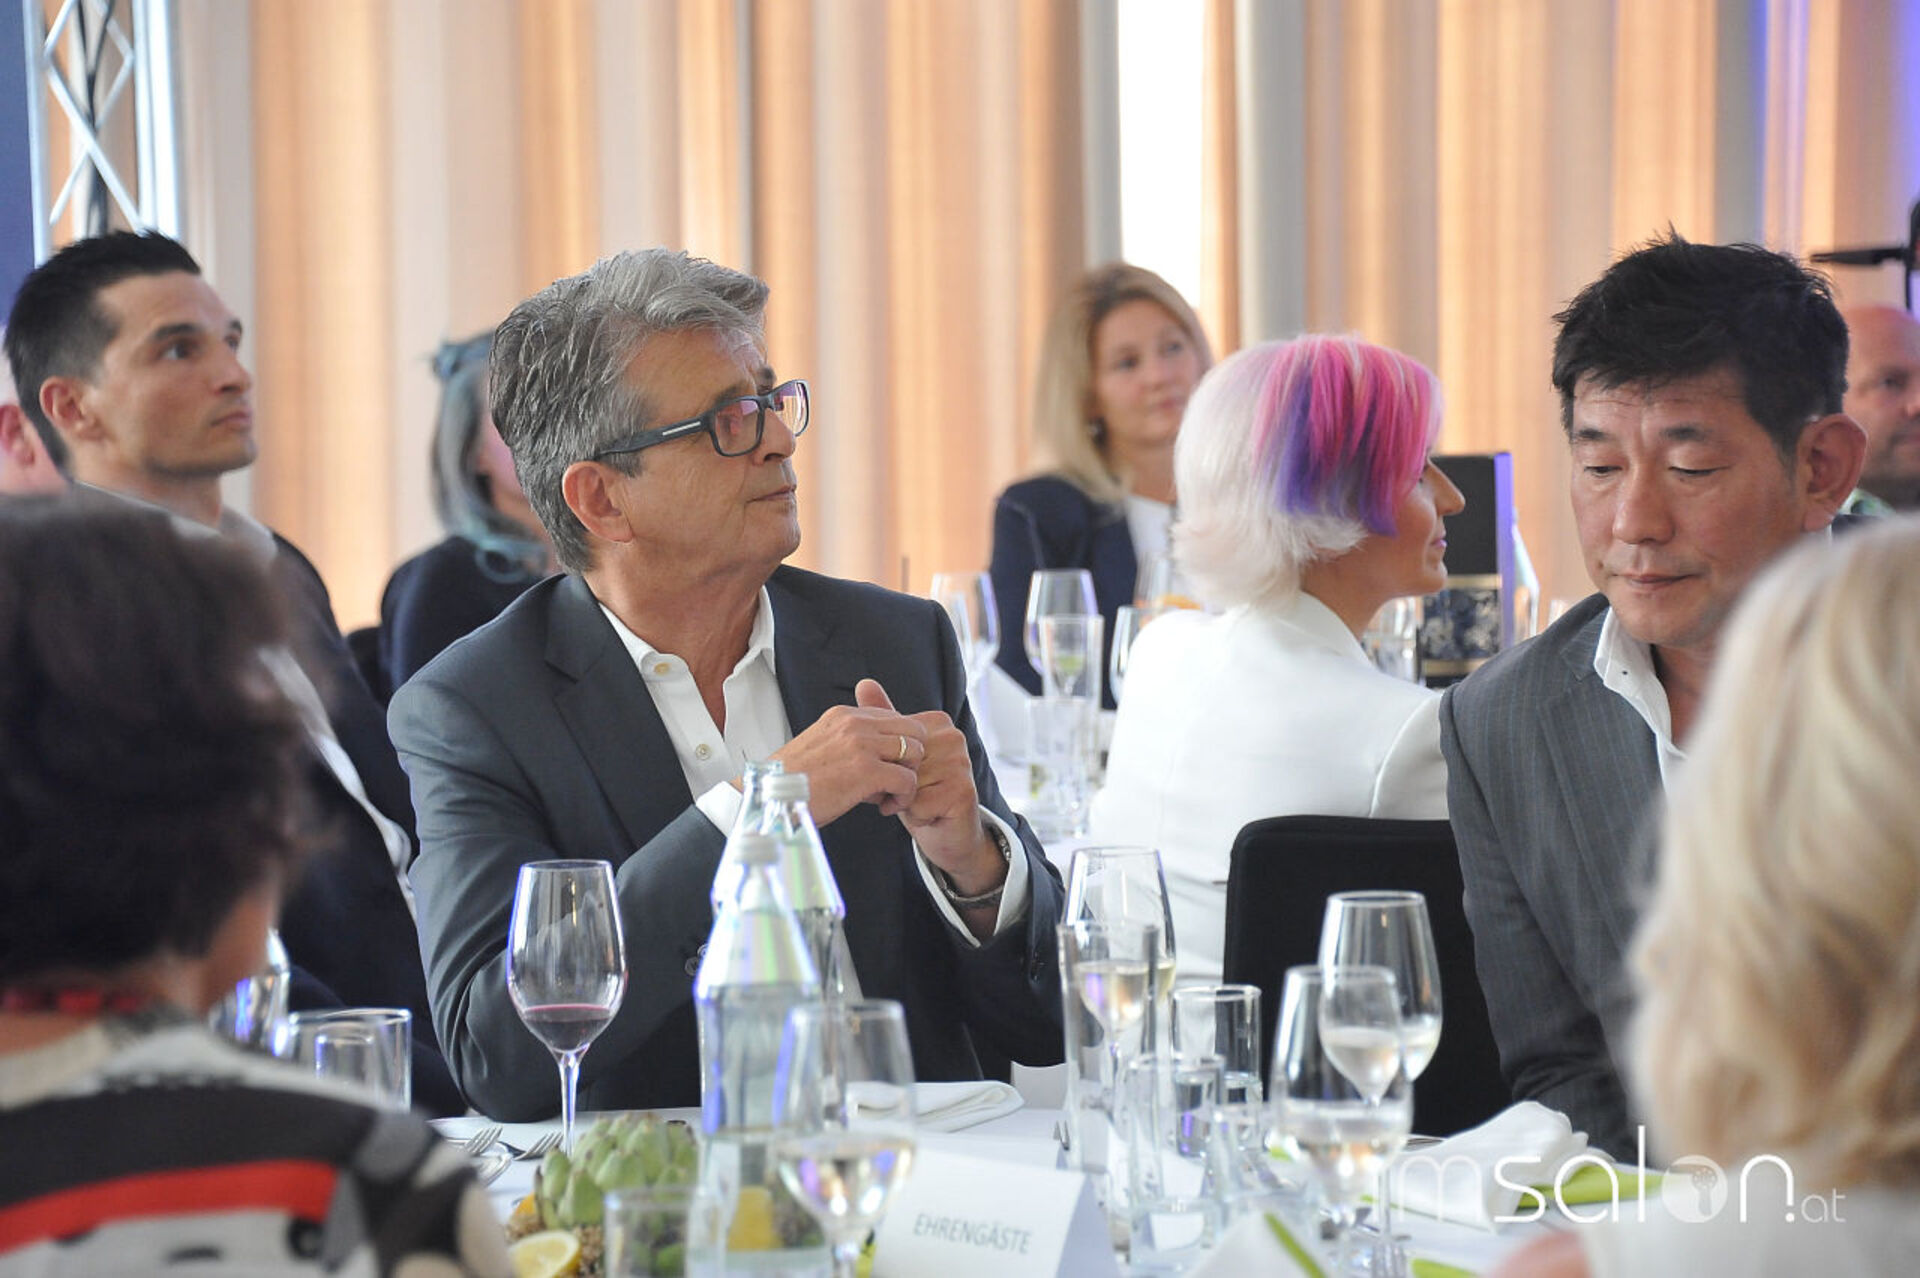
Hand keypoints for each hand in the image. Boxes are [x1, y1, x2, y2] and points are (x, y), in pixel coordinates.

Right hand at [768, 678, 926, 824]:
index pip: (896, 718)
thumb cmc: (792, 781)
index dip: (899, 746)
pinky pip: (907, 780)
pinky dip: (902, 798)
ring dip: (908, 779)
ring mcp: (862, 745)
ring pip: (915, 753)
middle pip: (914, 731)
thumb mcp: (821, 746)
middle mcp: (855, 724)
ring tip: (888, 796)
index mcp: (844, 715)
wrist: (770, 798)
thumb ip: (849, 742)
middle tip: (894, 781)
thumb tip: (877, 756)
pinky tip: (884, 807)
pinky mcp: (866, 771)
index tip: (887, 767)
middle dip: (911, 759)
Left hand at [857, 682, 1003, 895]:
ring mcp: (961, 762)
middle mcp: (953, 737)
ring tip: (921, 804)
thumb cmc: (919, 791)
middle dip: (894, 785)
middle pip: (900, 762)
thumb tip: (864, 683)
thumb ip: (883, 718)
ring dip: (905, 803)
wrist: (946, 832)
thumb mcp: (896, 754)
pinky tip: (930, 815)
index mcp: (936, 722)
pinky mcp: (963, 790)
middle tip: (907, 794)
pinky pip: (918, 804)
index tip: (900, 774)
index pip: (894, 741)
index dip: (887, 764)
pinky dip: (917, 816)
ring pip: (907, 784)